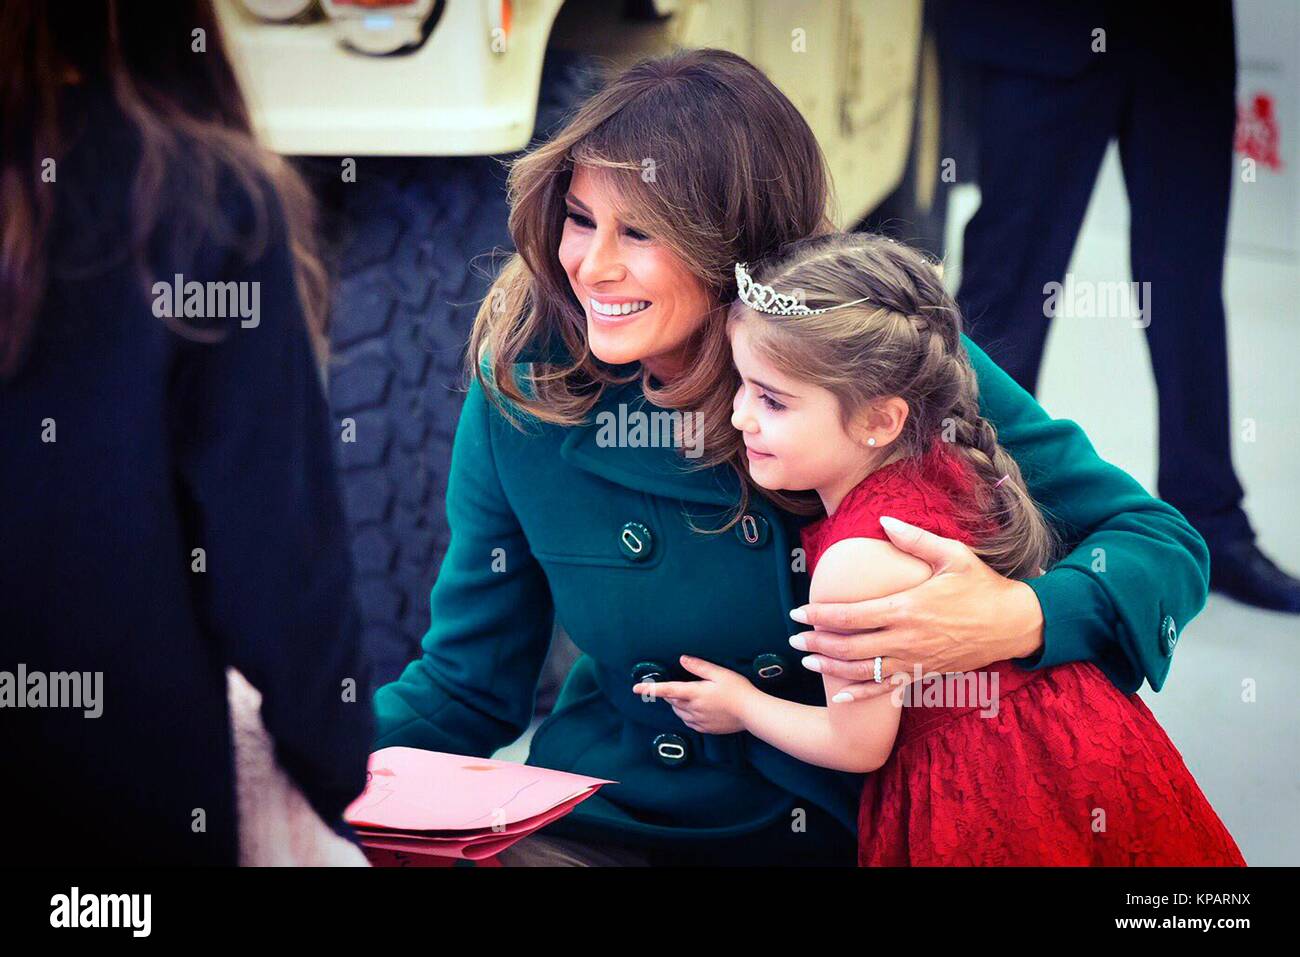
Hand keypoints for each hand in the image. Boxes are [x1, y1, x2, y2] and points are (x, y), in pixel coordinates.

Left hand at [631, 655, 751, 734]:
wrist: (752, 713)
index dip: (650, 689)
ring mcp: (698, 721)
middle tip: (678, 684)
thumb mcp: (719, 673)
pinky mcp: (705, 728)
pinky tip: (698, 708)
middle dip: (670, 693)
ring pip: (679, 712)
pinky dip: (687, 714)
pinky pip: (689, 721)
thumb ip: (699, 667)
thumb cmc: (738, 690)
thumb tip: (682, 660)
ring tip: (691, 695)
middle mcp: (693, 709)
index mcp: (694, 694)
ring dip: (678, 703)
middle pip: (672, 701)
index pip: (667, 690)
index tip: (635, 688)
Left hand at [789, 516, 1044, 701]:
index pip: (851, 615)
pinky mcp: (923, 674)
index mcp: (907, 607)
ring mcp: (914, 661)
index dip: (820, 616)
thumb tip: (883, 519)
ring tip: (807, 661)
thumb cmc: (982, 586)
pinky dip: (859, 695)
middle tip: (793, 637)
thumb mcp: (952, 555)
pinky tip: (837, 697)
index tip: (798, 613)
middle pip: (849, 646)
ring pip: (862, 671)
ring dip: (831, 667)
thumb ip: (914, 539)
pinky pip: (886, 689)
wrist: (1014, 624)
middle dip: (817, 642)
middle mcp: (907, 638)